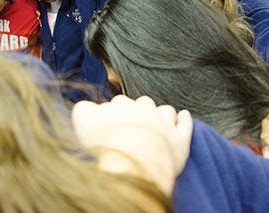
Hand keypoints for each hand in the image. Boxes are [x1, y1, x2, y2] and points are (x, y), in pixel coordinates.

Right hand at [71, 95, 192, 194]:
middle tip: (133, 124)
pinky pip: (185, 125)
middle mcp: (146, 110)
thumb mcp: (83, 122)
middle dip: (139, 110)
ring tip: (158, 120)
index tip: (112, 122)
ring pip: (166, 110)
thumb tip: (86, 106)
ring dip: (162, 113)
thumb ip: (83, 109)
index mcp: (124, 105)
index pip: (119, 102)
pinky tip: (184, 115)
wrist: (132, 165)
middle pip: (143, 102)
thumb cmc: (105, 144)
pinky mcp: (180, 142)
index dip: (115, 111)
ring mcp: (165, 125)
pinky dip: (184, 119)